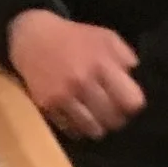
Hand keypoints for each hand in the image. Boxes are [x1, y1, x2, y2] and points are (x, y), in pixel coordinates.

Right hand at [6, 10, 144, 140]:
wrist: (31, 37)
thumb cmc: (74, 37)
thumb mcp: (105, 36)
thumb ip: (125, 56)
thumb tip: (136, 79)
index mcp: (101, 63)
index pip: (131, 101)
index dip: (132, 103)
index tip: (127, 101)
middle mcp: (82, 81)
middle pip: (113, 119)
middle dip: (116, 117)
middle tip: (111, 110)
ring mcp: (63, 95)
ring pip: (93, 129)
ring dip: (98, 125)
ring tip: (96, 116)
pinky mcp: (46, 105)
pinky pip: (71, 130)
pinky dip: (77, 127)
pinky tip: (78, 116)